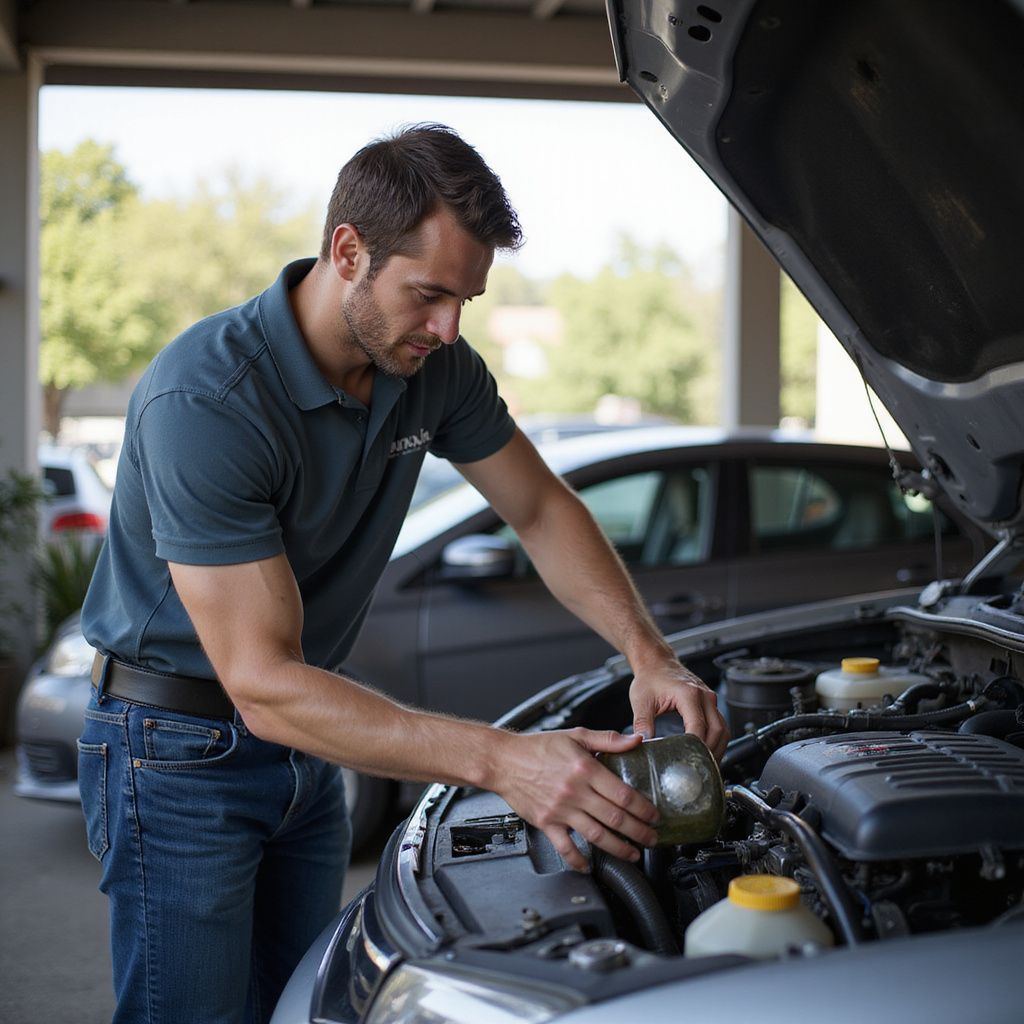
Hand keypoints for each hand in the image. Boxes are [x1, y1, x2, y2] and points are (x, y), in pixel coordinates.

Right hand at [491, 728, 659, 871]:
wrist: (503, 760)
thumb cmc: (538, 747)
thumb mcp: (576, 735)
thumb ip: (608, 739)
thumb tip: (637, 739)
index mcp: (585, 768)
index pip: (623, 794)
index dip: (643, 808)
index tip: (654, 815)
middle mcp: (575, 791)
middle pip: (615, 818)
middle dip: (639, 832)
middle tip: (652, 839)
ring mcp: (560, 810)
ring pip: (596, 836)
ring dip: (619, 849)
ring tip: (633, 853)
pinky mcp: (546, 823)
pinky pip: (565, 848)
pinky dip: (579, 861)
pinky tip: (589, 866)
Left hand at [630, 660, 728, 758]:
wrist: (656, 662)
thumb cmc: (650, 677)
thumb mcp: (641, 701)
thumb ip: (642, 723)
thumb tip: (644, 744)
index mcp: (688, 694)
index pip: (698, 726)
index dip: (696, 746)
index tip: (689, 761)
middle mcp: (704, 696)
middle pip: (717, 730)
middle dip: (711, 752)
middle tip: (701, 770)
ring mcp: (709, 699)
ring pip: (723, 729)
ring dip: (718, 748)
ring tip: (707, 766)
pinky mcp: (710, 703)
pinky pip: (720, 725)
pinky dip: (718, 741)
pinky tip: (709, 752)